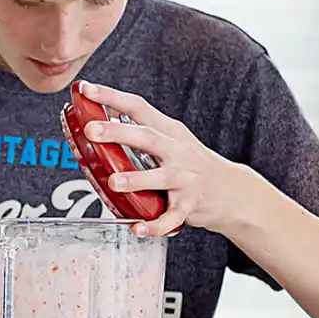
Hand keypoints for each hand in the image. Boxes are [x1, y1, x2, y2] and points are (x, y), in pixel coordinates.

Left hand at [77, 81, 247, 237]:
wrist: (232, 191)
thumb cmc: (192, 164)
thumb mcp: (172, 141)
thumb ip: (142, 133)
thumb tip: (99, 126)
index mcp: (169, 131)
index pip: (139, 107)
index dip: (111, 96)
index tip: (87, 89)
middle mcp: (178, 151)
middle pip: (148, 137)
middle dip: (118, 132)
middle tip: (92, 131)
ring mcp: (186, 178)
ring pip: (161, 177)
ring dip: (136, 179)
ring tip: (114, 182)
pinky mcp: (190, 204)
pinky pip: (171, 216)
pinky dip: (154, 225)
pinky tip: (137, 228)